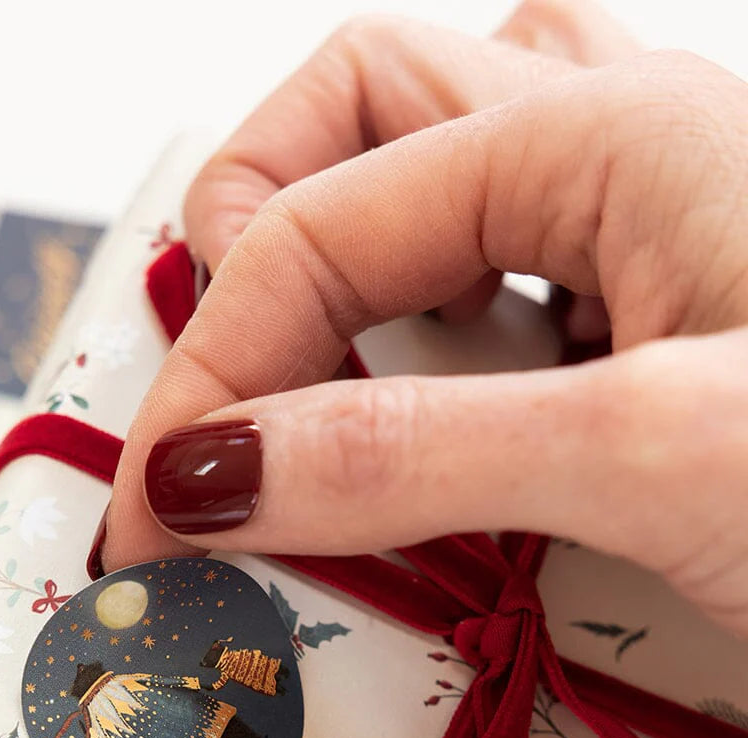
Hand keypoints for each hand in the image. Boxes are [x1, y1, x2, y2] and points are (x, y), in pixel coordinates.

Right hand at [103, 4, 747, 641]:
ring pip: (435, 181)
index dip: (208, 377)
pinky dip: (431, 334)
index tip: (155, 522)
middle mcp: (619, 152)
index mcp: (602, 133)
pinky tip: (440, 411)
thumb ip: (420, 454)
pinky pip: (507, 274)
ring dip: (345, 268)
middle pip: (357, 126)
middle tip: (220, 406)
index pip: (316, 226)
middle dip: (252, 256)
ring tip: (314, 386)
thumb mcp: (652, 455)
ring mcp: (651, 228)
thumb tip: (212, 474)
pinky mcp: (672, 323)